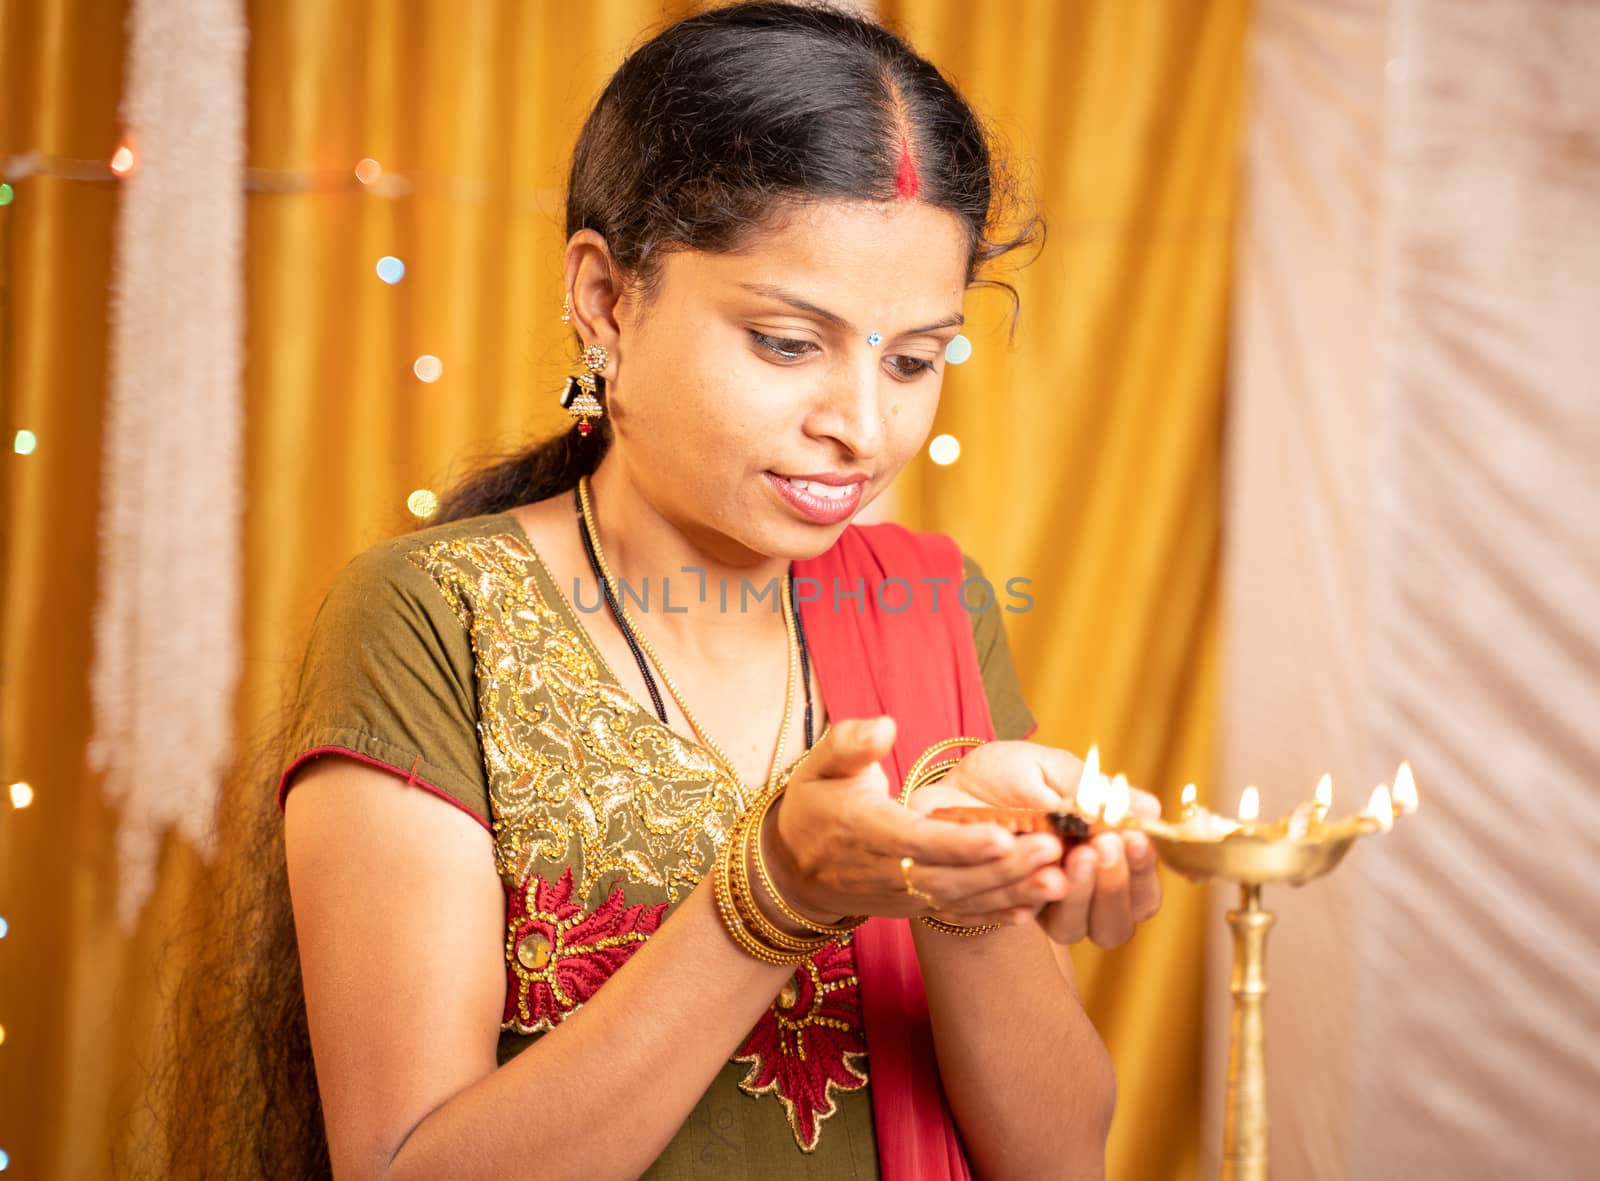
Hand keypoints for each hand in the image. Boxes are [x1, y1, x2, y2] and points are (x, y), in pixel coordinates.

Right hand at [766, 718, 1058, 927]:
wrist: (791, 869)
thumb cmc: (813, 805)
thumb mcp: (819, 764)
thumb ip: (851, 743)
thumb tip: (886, 726)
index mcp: (867, 829)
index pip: (917, 840)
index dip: (960, 842)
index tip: (1001, 832)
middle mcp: (887, 871)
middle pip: (950, 876)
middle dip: (1003, 867)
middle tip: (1053, 848)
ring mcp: (903, 896)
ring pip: (961, 900)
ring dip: (1011, 892)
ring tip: (1060, 877)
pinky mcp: (914, 909)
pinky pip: (958, 916)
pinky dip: (996, 915)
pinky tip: (1034, 907)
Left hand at [910, 741, 1165, 947]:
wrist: (951, 785)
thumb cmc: (1011, 776)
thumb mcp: (1051, 770)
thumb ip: (1093, 791)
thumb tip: (1149, 809)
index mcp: (1105, 859)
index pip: (1143, 890)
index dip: (1143, 871)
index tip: (1129, 836)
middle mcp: (1080, 893)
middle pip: (1115, 924)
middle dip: (1111, 886)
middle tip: (1099, 846)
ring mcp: (1042, 906)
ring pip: (1072, 930)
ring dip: (1075, 896)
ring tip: (1061, 853)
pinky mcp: (1003, 908)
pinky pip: (1019, 920)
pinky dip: (1024, 900)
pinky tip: (1027, 876)